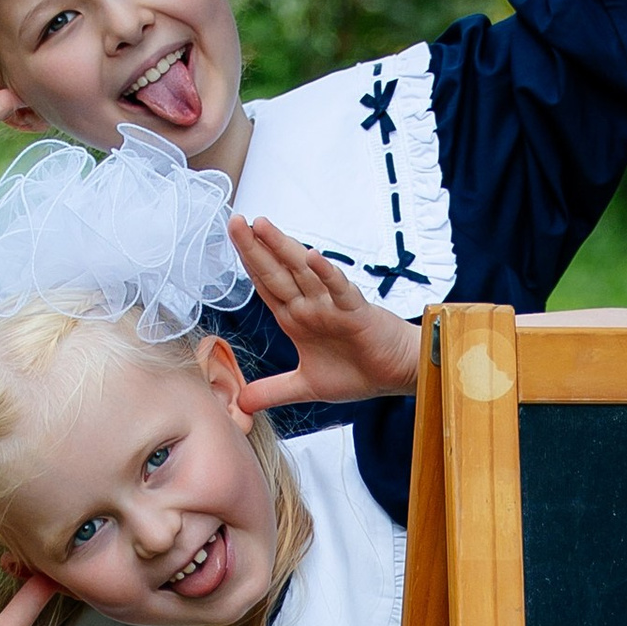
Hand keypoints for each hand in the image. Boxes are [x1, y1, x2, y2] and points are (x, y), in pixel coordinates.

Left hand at [228, 216, 420, 405]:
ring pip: (303, 272)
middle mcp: (310, 305)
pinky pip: (339, 290)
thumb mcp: (305, 386)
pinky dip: (327, 274)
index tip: (230, 239)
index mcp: (296, 317)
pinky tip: (313, 257)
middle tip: (234, 221)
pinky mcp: (355, 312)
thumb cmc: (358, 371)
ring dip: (283, 248)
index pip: (266, 285)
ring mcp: (332, 306)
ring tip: (262, 225)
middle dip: (254, 247)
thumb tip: (241, 404)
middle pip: (277, 271)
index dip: (248, 263)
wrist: (396, 373)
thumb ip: (273, 391)